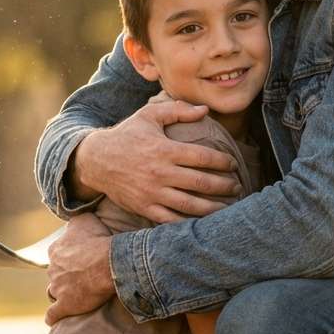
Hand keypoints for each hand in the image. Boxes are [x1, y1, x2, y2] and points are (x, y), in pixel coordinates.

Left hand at [45, 215, 114, 323]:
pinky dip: (53, 317)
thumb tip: (73, 219)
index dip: (69, 258)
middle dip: (65, 275)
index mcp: (56, 250)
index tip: (81, 260)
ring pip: (52, 292)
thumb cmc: (100, 240)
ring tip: (72, 295)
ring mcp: (57, 288)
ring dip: (59, 293)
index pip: (58, 255)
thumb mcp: (85, 220)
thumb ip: (75, 220)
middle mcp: (53, 268)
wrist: (109, 263)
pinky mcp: (64, 305)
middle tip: (82, 277)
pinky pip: (52, 315)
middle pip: (55, 273)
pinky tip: (56, 319)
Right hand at [72, 100, 239, 222]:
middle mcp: (160, 173)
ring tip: (228, 207)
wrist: (96, 160)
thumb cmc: (127, 135)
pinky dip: (189, 222)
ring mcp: (152, 193)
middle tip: (237, 185)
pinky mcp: (145, 208)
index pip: (203, 157)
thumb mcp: (149, 115)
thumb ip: (178, 111)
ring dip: (213, 208)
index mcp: (164, 150)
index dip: (222, 162)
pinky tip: (203, 222)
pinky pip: (171, 220)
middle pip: (201, 183)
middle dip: (224, 186)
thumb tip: (205, 110)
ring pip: (190, 205)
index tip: (232, 164)